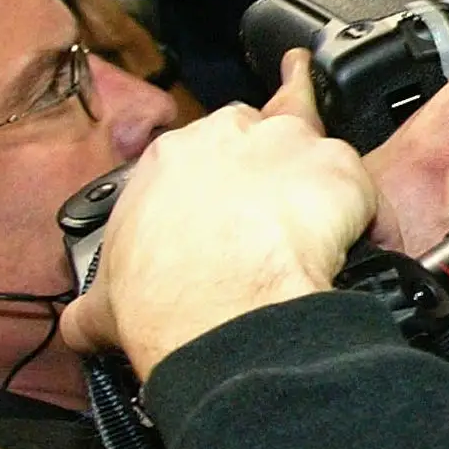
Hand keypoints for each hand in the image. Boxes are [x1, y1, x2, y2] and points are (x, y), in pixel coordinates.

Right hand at [61, 102, 376, 375]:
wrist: (221, 310)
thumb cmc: (162, 300)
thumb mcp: (103, 304)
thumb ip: (93, 303)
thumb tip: (79, 322)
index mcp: (171, 157)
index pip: (206, 146)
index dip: (225, 175)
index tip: (233, 202)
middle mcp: (232, 135)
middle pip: (268, 126)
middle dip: (278, 160)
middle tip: (284, 200)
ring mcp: (290, 145)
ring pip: (320, 147)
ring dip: (325, 183)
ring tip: (330, 217)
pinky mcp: (341, 168)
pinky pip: (367, 190)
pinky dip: (369, 217)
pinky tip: (363, 246)